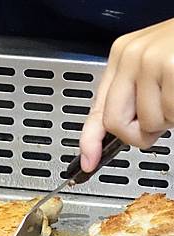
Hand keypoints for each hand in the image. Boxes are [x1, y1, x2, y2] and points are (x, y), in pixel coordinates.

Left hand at [80, 18, 173, 171]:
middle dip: (140, 133)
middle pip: (116, 123)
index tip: (88, 161)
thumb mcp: (154, 68)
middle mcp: (131, 57)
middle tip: (160, 121)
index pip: (97, 109)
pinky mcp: (171, 66)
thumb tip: (118, 132)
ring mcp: (151, 61)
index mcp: (122, 56)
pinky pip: (170, 113)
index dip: (90, 141)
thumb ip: (133, 96)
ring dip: (169, 118)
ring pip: (149, 121)